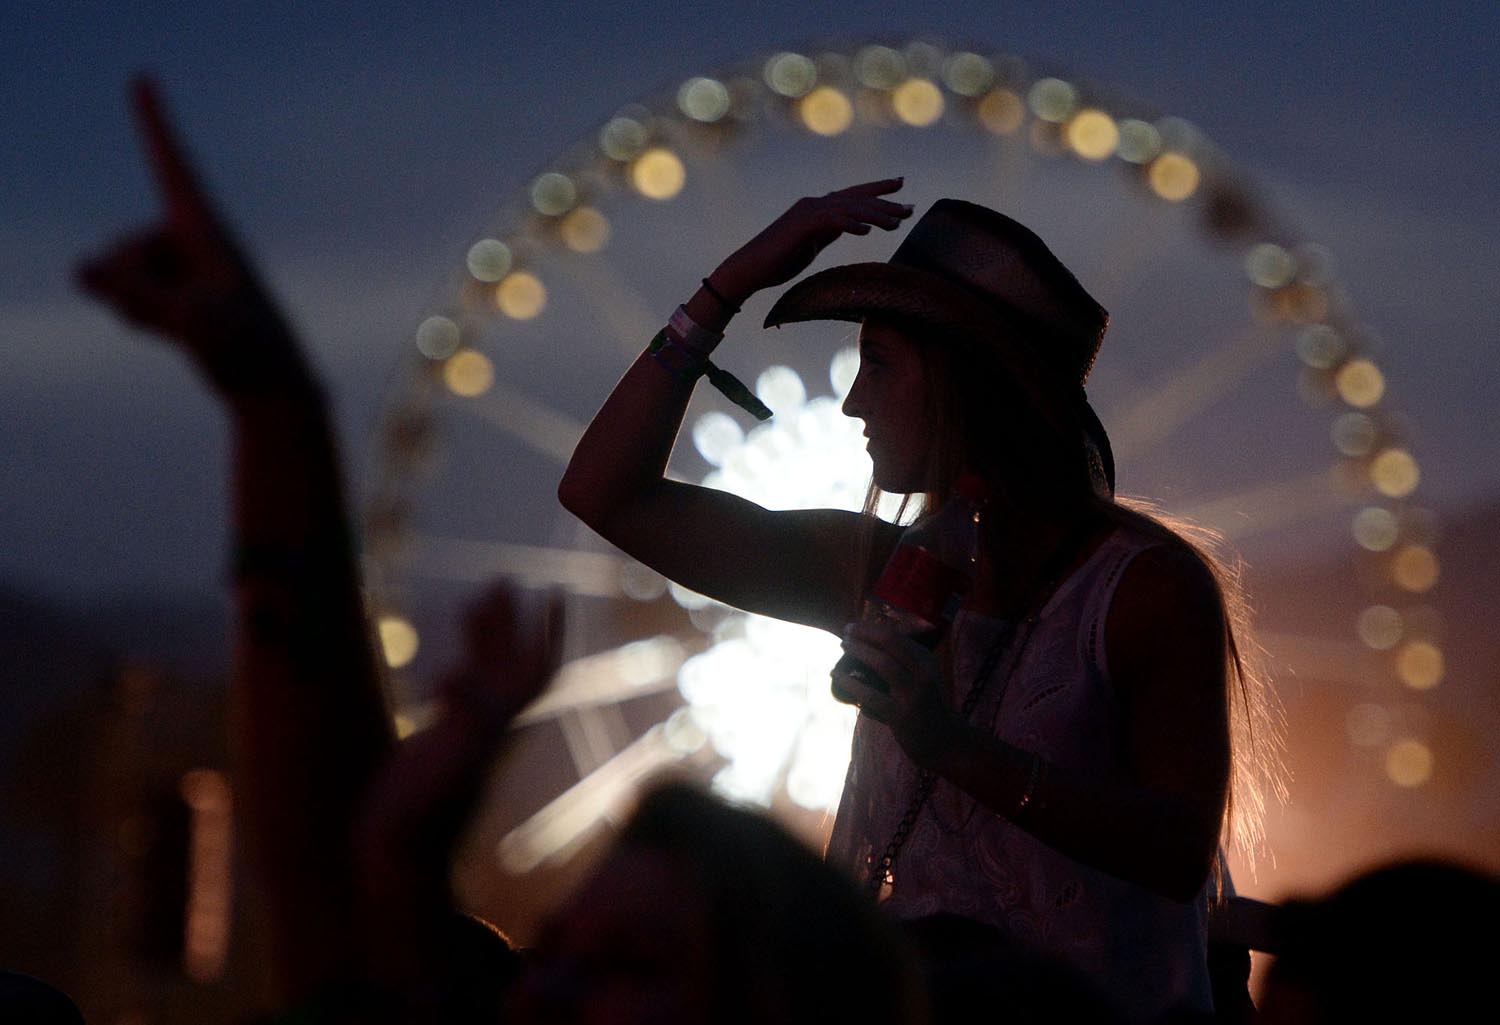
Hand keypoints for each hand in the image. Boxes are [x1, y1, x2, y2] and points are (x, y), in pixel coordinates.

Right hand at [75, 77, 307, 399]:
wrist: (271, 387)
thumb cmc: (247, 350)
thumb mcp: (191, 322)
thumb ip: (135, 293)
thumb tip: (80, 269)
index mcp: (206, 230)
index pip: (172, 166)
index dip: (155, 122)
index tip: (142, 77)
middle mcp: (189, 239)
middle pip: (121, 247)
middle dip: (131, 283)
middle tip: (188, 316)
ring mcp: (176, 267)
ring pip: (115, 273)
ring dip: (134, 307)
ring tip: (190, 328)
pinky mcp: (169, 292)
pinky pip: (122, 296)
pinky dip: (135, 318)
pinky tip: (175, 334)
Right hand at [356, 584, 563, 895]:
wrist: (399, 855)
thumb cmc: (419, 816)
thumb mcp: (443, 765)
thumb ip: (457, 724)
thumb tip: (456, 677)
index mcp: (497, 726)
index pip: (535, 671)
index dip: (547, 633)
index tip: (552, 593)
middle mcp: (491, 727)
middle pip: (511, 663)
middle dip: (511, 622)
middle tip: (504, 579)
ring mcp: (468, 735)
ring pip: (485, 677)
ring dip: (485, 638)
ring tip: (476, 597)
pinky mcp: (442, 745)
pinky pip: (459, 696)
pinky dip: (456, 669)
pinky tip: (445, 660)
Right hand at [709, 179, 912, 302]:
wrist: (749, 269)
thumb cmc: (777, 262)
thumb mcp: (811, 244)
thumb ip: (828, 233)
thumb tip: (849, 228)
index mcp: (817, 209)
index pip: (853, 195)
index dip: (878, 189)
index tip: (901, 185)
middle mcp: (814, 204)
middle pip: (857, 199)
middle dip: (886, 202)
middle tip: (910, 208)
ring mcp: (807, 212)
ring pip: (850, 208)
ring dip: (875, 215)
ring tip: (897, 224)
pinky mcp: (802, 225)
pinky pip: (832, 221)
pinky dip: (851, 224)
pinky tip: (867, 231)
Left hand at [835, 620, 954, 765]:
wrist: (945, 741)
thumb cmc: (928, 706)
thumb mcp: (924, 678)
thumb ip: (904, 663)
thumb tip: (868, 645)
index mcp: (927, 661)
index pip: (897, 636)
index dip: (872, 628)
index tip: (857, 626)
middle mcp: (923, 673)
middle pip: (890, 642)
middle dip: (864, 633)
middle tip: (847, 630)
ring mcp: (912, 694)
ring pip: (882, 664)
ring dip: (858, 651)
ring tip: (843, 645)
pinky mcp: (899, 715)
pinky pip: (869, 695)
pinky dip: (850, 683)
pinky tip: (836, 674)